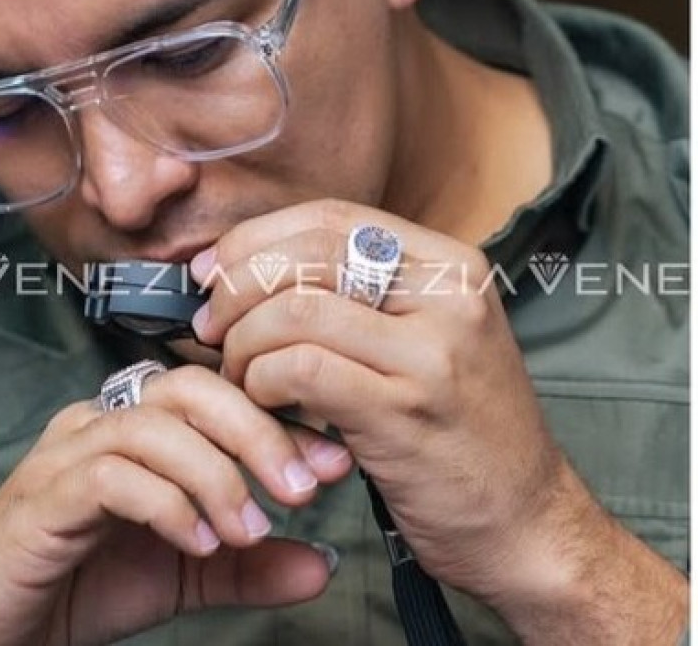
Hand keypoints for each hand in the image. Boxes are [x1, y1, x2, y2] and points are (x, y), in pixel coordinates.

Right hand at [0, 366, 351, 645]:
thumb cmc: (83, 585)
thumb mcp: (185, 571)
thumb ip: (248, 564)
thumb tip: (324, 564)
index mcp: (140, 426)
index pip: (217, 394)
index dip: (278, 420)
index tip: (334, 461)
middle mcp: (103, 422)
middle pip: (188, 390)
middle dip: (255, 431)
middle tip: (303, 486)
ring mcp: (68, 452)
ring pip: (153, 426)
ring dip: (215, 474)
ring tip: (250, 528)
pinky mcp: (43, 494)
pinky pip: (110, 476)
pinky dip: (165, 505)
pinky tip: (196, 543)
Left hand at [191, 199, 579, 603]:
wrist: (526, 521)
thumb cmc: (459, 427)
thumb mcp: (429, 337)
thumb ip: (360, 294)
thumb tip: (250, 266)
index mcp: (451, 265)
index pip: (330, 216)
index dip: (256, 238)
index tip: (213, 270)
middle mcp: (448, 296)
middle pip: (306, 254)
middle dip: (236, 286)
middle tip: (211, 326)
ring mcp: (430, 353)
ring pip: (294, 310)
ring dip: (241, 341)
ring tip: (237, 372)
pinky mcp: (403, 411)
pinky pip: (298, 369)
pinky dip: (259, 381)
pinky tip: (263, 401)